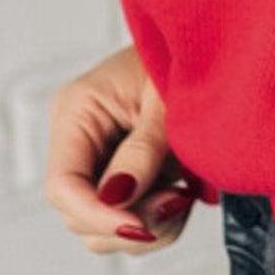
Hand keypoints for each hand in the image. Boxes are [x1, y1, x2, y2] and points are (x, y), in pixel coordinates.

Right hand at [44, 44, 215, 255]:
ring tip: (184, 193)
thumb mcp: (167, 102)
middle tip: (178, 199)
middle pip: (79, 215)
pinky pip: (130, 220)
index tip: (139, 227)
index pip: (63, 186)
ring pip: (104, 228)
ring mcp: (100, 162)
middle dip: (128, 221)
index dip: (97, 215)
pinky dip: (158, 221)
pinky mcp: (125, 178)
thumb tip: (115, 200)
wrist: (212, 47)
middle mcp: (79, 142)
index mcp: (77, 111)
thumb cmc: (187, 59)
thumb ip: (143, 151)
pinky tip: (182, 192)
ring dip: (148, 226)